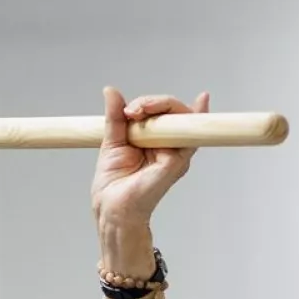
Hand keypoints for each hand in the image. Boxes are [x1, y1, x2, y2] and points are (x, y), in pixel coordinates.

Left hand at [92, 88, 206, 258]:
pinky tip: (156, 113)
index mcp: (155, 141)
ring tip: (136, 112)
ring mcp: (176, 154)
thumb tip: (111, 91)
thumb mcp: (112, 140)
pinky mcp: (177, 162)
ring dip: (160, 105)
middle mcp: (170, 146)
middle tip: (131, 111)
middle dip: (152, 102)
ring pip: (181, 116)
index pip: (163, 112)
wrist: (112, 208)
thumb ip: (116, 116)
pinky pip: (187, 134)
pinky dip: (177, 117)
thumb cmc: (114, 184)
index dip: (152, 102)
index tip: (129, 109)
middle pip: (173, 110)